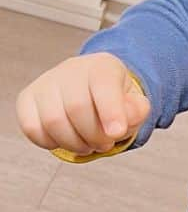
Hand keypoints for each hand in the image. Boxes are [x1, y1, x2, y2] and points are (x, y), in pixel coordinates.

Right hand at [15, 53, 149, 156]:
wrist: (91, 88)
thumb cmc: (115, 99)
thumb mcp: (134, 103)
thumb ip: (136, 112)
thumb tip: (120, 125)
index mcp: (102, 66)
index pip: (103, 84)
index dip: (110, 111)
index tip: (116, 133)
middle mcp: (70, 70)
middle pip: (77, 108)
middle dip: (94, 136)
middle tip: (105, 144)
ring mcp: (45, 83)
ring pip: (52, 121)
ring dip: (74, 143)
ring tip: (88, 145)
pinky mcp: (26, 99)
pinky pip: (32, 128)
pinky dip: (51, 143)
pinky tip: (67, 140)